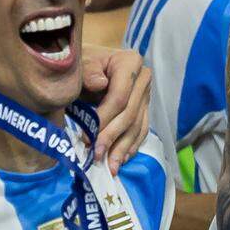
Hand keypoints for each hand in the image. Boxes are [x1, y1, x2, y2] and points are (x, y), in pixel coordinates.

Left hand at [80, 48, 150, 173]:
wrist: (91, 63)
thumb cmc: (83, 64)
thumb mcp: (83, 63)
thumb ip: (89, 72)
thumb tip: (100, 84)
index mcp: (130, 62)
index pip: (120, 97)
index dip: (104, 119)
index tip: (87, 138)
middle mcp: (144, 78)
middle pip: (129, 114)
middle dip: (112, 137)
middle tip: (96, 156)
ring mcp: (146, 94)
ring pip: (137, 126)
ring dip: (122, 148)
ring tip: (110, 167)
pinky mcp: (145, 108)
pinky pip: (141, 130)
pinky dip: (131, 146)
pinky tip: (121, 159)